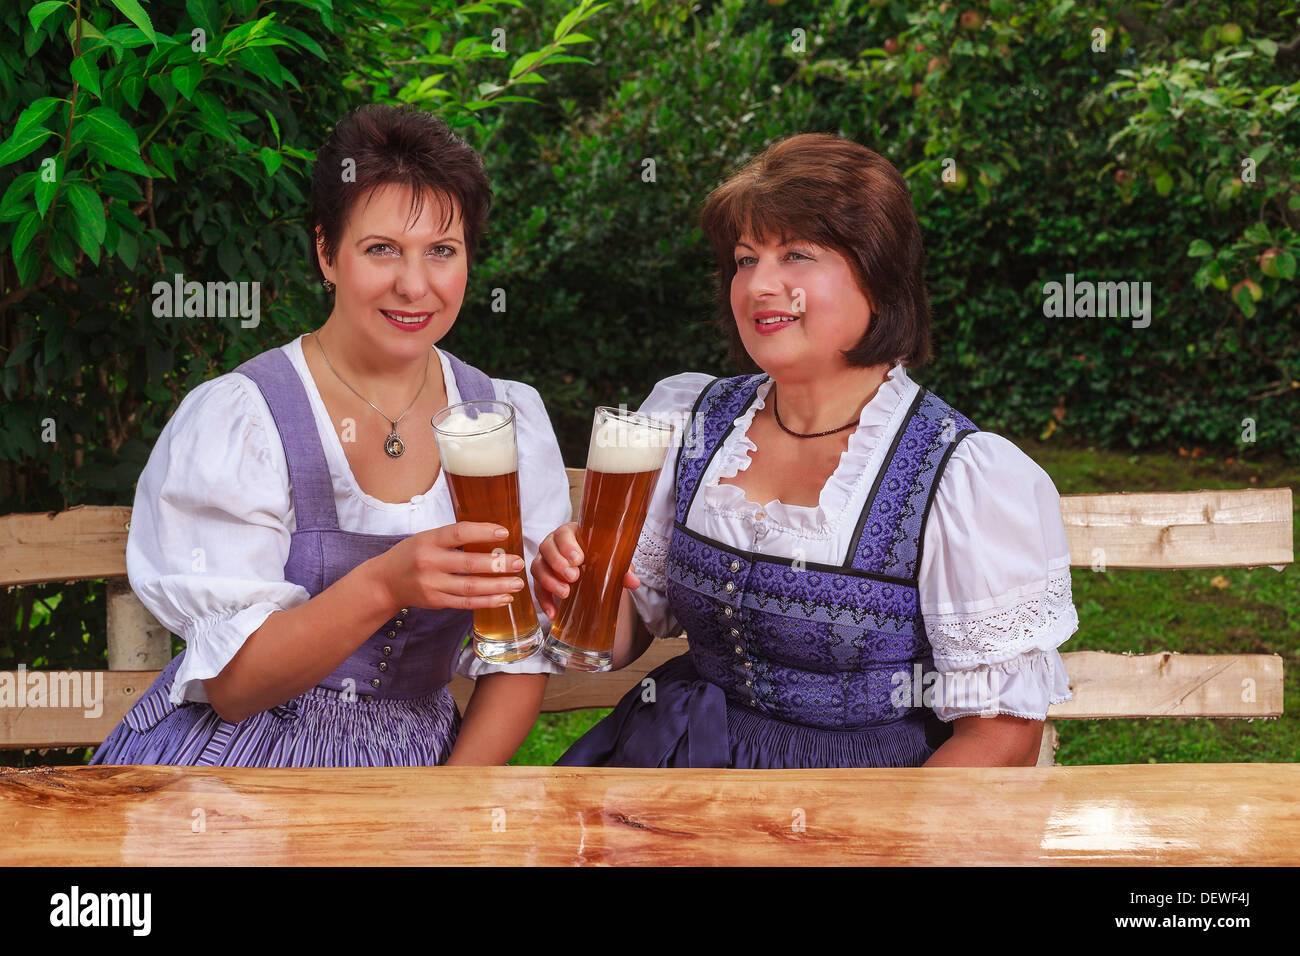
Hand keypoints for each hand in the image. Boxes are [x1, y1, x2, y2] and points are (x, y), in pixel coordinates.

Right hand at [372, 522, 525, 610]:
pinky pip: (466, 603)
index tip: (504, 533)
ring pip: (471, 587)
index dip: (483, 532)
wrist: (386, 581)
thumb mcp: (427, 538)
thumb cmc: (412, 554)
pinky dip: (487, 601)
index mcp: (429, 540)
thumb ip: (454, 537)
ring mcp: (433, 585)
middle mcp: (430, 562)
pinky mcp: (436, 601)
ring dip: (497, 586)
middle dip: (498, 564)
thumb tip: (493, 535)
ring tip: (518, 583)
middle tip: (518, 562)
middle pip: (469, 564)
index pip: (459, 533)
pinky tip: (504, 598)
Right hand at [532, 521, 639, 618]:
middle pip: (546, 548)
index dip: (567, 545)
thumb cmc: (601, 556)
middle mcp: (554, 544)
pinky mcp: (542, 578)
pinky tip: (553, 613)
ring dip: (549, 581)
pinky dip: (544, 601)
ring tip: (565, 594)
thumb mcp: (613, 559)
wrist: (593, 567)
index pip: (563, 533)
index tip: (578, 559)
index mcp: (572, 533)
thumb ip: (623, 568)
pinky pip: (537, 588)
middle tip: (574, 577)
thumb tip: (633, 582)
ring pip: (538, 567)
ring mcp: (545, 560)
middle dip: (558, 563)